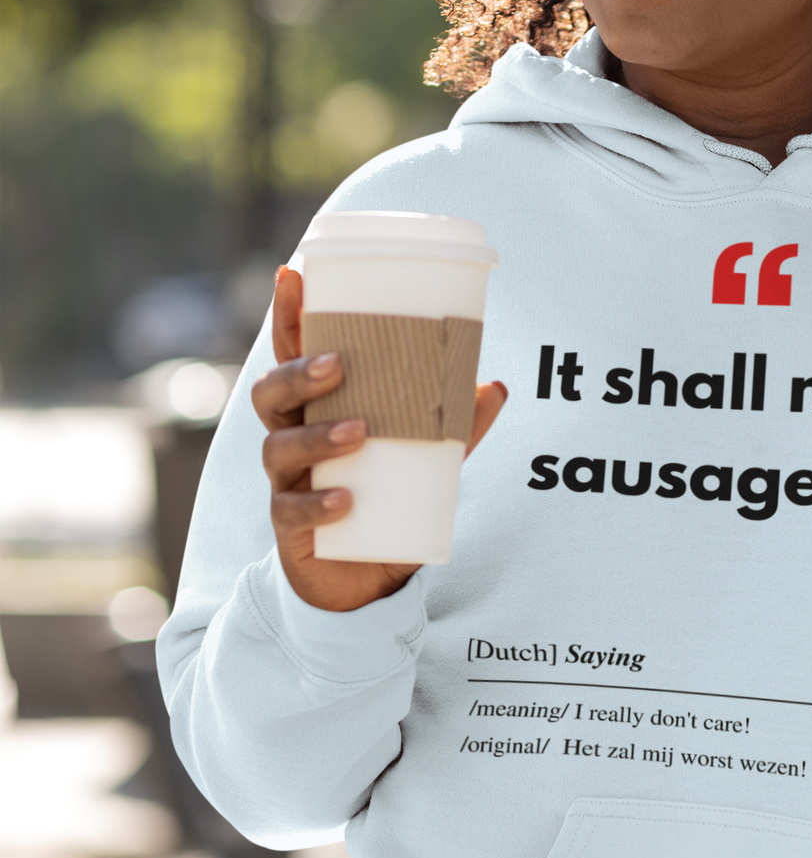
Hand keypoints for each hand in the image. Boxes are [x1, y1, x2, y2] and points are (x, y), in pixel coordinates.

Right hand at [251, 265, 507, 612]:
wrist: (362, 584)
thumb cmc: (383, 502)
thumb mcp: (424, 461)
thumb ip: (455, 427)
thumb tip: (496, 385)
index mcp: (314, 411)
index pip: (291, 355)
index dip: (288, 316)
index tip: (292, 273)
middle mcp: (290, 440)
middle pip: (269, 394)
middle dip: (296, 373)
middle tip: (338, 364)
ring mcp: (286, 485)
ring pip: (278, 448)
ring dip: (317, 436)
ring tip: (360, 431)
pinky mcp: (292, 532)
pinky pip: (293, 512)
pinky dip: (319, 505)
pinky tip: (347, 501)